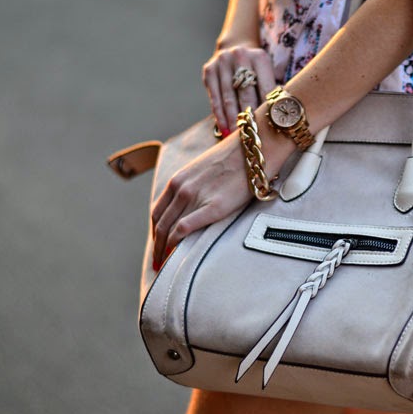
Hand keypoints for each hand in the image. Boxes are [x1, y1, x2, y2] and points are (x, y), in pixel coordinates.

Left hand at [150, 111, 296, 270]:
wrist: (256, 148)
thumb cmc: (239, 159)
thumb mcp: (208, 169)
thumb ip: (199, 186)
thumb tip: (202, 202)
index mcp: (179, 179)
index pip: (159, 211)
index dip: (156, 231)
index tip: (159, 244)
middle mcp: (181, 188)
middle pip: (160, 223)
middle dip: (157, 245)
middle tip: (158, 262)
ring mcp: (195, 197)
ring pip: (168, 229)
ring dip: (163, 249)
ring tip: (164, 265)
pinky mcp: (212, 207)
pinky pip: (183, 230)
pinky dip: (175, 244)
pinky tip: (175, 255)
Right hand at [202, 45, 275, 134]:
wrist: (236, 48)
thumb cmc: (258, 71)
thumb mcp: (269, 75)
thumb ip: (274, 93)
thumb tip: (280, 120)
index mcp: (260, 57)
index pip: (265, 89)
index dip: (266, 110)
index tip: (268, 129)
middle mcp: (240, 56)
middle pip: (245, 93)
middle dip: (248, 117)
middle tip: (251, 136)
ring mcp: (222, 62)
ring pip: (228, 98)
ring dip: (233, 120)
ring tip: (236, 137)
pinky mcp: (209, 70)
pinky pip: (215, 98)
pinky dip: (220, 116)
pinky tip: (224, 130)